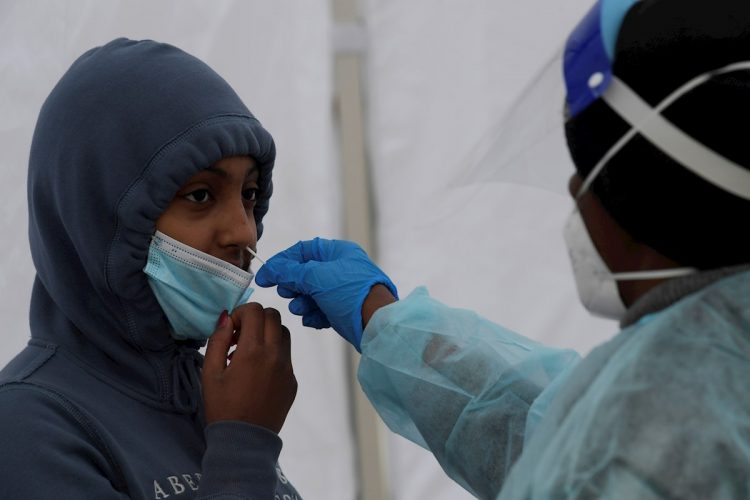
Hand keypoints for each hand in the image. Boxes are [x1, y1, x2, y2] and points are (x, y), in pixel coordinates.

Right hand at [202, 303, 296, 432]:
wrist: (245, 441)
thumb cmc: (222, 407)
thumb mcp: (210, 373)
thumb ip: (218, 340)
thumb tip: (226, 317)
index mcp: (253, 351)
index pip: (256, 310)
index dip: (240, 313)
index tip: (230, 330)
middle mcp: (276, 355)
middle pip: (274, 316)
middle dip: (255, 318)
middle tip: (239, 337)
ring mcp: (288, 368)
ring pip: (284, 333)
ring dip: (267, 333)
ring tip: (248, 352)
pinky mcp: (293, 381)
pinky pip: (286, 355)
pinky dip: (273, 353)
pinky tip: (257, 372)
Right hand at [254, 238, 397, 350]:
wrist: (376, 324)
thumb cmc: (351, 294)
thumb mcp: (316, 277)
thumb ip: (289, 272)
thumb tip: (270, 270)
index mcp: (338, 252)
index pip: (303, 251)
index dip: (282, 262)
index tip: (266, 276)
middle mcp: (340, 269)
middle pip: (305, 273)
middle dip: (293, 285)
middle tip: (288, 293)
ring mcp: (342, 290)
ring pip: (311, 293)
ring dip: (302, 302)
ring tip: (302, 308)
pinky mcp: (343, 310)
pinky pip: (320, 309)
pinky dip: (314, 314)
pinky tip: (314, 319)